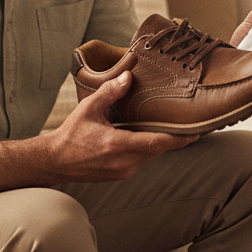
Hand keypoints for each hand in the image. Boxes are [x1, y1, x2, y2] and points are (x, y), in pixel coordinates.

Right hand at [47, 71, 197, 182]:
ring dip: (160, 143)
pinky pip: (142, 160)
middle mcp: (122, 162)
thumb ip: (110, 92)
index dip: (179, 139)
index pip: (156, 144)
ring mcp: (122, 171)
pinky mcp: (121, 175)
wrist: (55, 162)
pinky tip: (149, 136)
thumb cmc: (71, 134)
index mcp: (115, 145)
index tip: (196, 132)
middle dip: (174, 138)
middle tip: (190, 123)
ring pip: (151, 156)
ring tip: (172, 127)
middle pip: (158, 150)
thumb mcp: (88, 108)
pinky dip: (148, 149)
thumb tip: (129, 76)